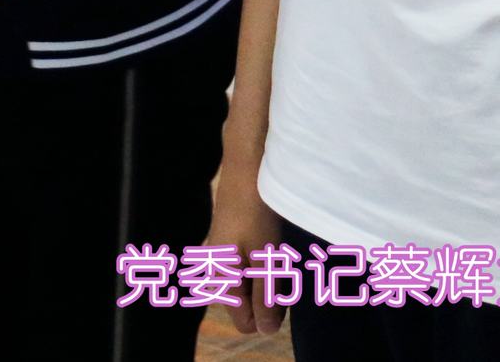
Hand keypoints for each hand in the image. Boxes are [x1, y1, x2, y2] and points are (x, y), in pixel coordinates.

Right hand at [202, 163, 284, 335]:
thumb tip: (266, 332)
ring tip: (279, 258)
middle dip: (265, 297)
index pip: (242, 319)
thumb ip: (266, 296)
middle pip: (243, 302)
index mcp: (221, 275)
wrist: (246, 167)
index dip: (266, 316)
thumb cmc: (256, 213)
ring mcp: (222, 250)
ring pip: (246, 282)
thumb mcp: (266, 258)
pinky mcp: (230, 237)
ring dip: (266, 278)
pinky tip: (272, 246)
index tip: (283, 293)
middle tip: (282, 273)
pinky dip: (262, 263)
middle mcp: (216, 267)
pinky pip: (246, 265)